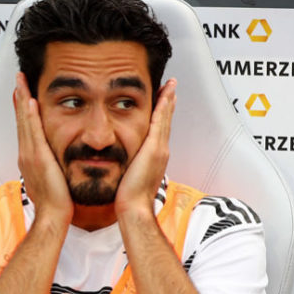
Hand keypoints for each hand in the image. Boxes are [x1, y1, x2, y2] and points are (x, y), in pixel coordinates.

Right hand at [13, 72, 71, 225]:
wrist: (54, 215)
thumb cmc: (56, 203)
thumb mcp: (52, 179)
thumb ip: (51, 166)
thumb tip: (56, 162)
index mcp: (30, 158)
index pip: (26, 127)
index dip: (23, 109)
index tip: (24, 94)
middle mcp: (26, 154)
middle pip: (21, 120)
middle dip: (20, 98)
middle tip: (18, 80)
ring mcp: (30, 154)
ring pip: (25, 121)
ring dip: (23, 100)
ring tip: (21, 83)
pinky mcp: (38, 156)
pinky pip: (33, 130)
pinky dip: (30, 115)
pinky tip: (30, 101)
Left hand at [115, 78, 176, 217]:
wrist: (133, 207)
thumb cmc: (128, 198)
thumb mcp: (130, 176)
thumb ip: (129, 166)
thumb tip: (122, 162)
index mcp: (154, 157)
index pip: (159, 130)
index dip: (161, 114)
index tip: (163, 101)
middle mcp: (160, 151)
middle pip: (165, 121)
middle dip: (168, 103)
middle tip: (171, 86)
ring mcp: (159, 149)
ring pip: (164, 119)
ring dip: (167, 101)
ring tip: (170, 86)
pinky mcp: (154, 149)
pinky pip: (160, 122)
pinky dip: (163, 107)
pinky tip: (165, 94)